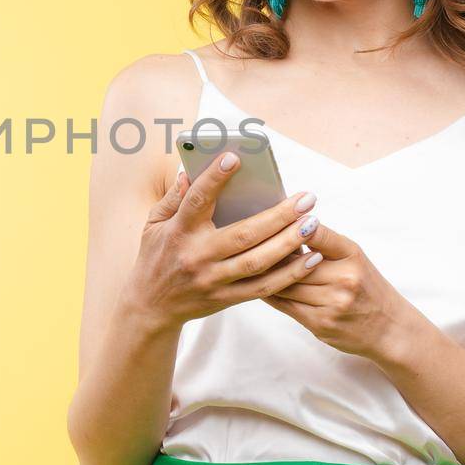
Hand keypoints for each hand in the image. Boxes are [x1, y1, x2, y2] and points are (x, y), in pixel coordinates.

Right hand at [119, 149, 323, 330]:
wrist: (151, 307)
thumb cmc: (155, 257)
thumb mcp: (153, 224)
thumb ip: (173, 198)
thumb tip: (189, 173)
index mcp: (179, 231)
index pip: (197, 200)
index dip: (214, 178)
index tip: (235, 158)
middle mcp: (198, 255)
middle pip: (243, 234)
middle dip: (278, 215)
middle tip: (306, 198)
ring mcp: (214, 280)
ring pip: (258, 262)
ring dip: (289, 243)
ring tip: (313, 223)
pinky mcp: (226, 298)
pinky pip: (263, 288)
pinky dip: (290, 274)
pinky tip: (312, 257)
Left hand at [261, 215, 416, 360]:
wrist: (389, 328)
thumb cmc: (367, 288)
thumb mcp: (354, 258)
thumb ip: (324, 244)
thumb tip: (283, 227)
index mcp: (352, 255)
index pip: (317, 233)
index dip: (292, 225)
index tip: (271, 218)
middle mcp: (345, 277)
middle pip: (294, 262)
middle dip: (270, 254)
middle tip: (246, 243)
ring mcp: (333, 302)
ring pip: (286, 284)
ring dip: (265, 275)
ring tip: (246, 264)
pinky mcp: (321, 323)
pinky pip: (286, 305)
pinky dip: (269, 294)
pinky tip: (257, 285)